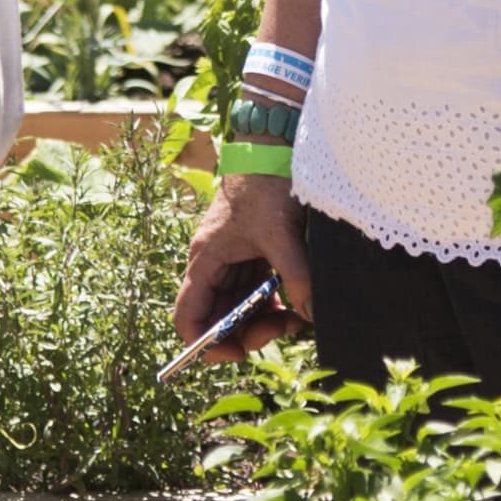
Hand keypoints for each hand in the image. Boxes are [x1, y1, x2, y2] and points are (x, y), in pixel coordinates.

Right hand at [172, 170, 311, 354]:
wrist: (274, 147)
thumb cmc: (266, 184)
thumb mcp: (282, 233)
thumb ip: (297, 276)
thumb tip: (311, 315)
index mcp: (207, 261)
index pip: (189, 316)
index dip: (206, 343)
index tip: (239, 354)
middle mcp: (214, 266)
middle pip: (219, 318)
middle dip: (248, 333)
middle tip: (284, 329)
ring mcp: (234, 262)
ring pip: (241, 308)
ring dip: (265, 320)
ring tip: (298, 317)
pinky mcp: (254, 256)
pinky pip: (258, 293)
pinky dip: (276, 303)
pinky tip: (298, 304)